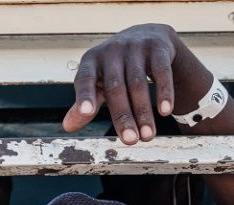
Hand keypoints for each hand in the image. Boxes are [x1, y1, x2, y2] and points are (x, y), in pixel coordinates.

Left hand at [65, 23, 188, 143]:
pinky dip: (163, 92)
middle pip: (115, 88)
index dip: (84, 95)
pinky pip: (161, 72)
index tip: (86, 112)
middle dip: (123, 116)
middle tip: (130, 141)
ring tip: (148, 136)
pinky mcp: (157, 48)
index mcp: (91, 61)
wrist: (148, 35)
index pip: (84, 78)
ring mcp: (135, 47)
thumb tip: (68, 127)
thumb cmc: (116, 67)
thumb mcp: (98, 81)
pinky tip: (165, 111)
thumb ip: (85, 103)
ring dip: (144, 112)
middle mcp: (111, 51)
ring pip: (138, 83)